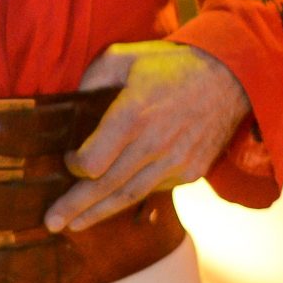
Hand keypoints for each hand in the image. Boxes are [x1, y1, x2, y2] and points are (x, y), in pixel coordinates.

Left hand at [48, 41, 249, 231]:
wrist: (232, 77)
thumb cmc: (172, 66)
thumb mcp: (125, 56)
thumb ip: (93, 77)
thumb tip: (72, 100)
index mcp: (133, 115)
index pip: (94, 160)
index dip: (74, 166)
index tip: (67, 160)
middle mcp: (154, 144)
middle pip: (106, 186)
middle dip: (75, 206)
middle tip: (50, 223)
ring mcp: (175, 162)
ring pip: (129, 195)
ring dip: (99, 213)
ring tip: (75, 225)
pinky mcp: (191, 171)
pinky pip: (153, 190)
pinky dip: (130, 198)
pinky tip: (111, 204)